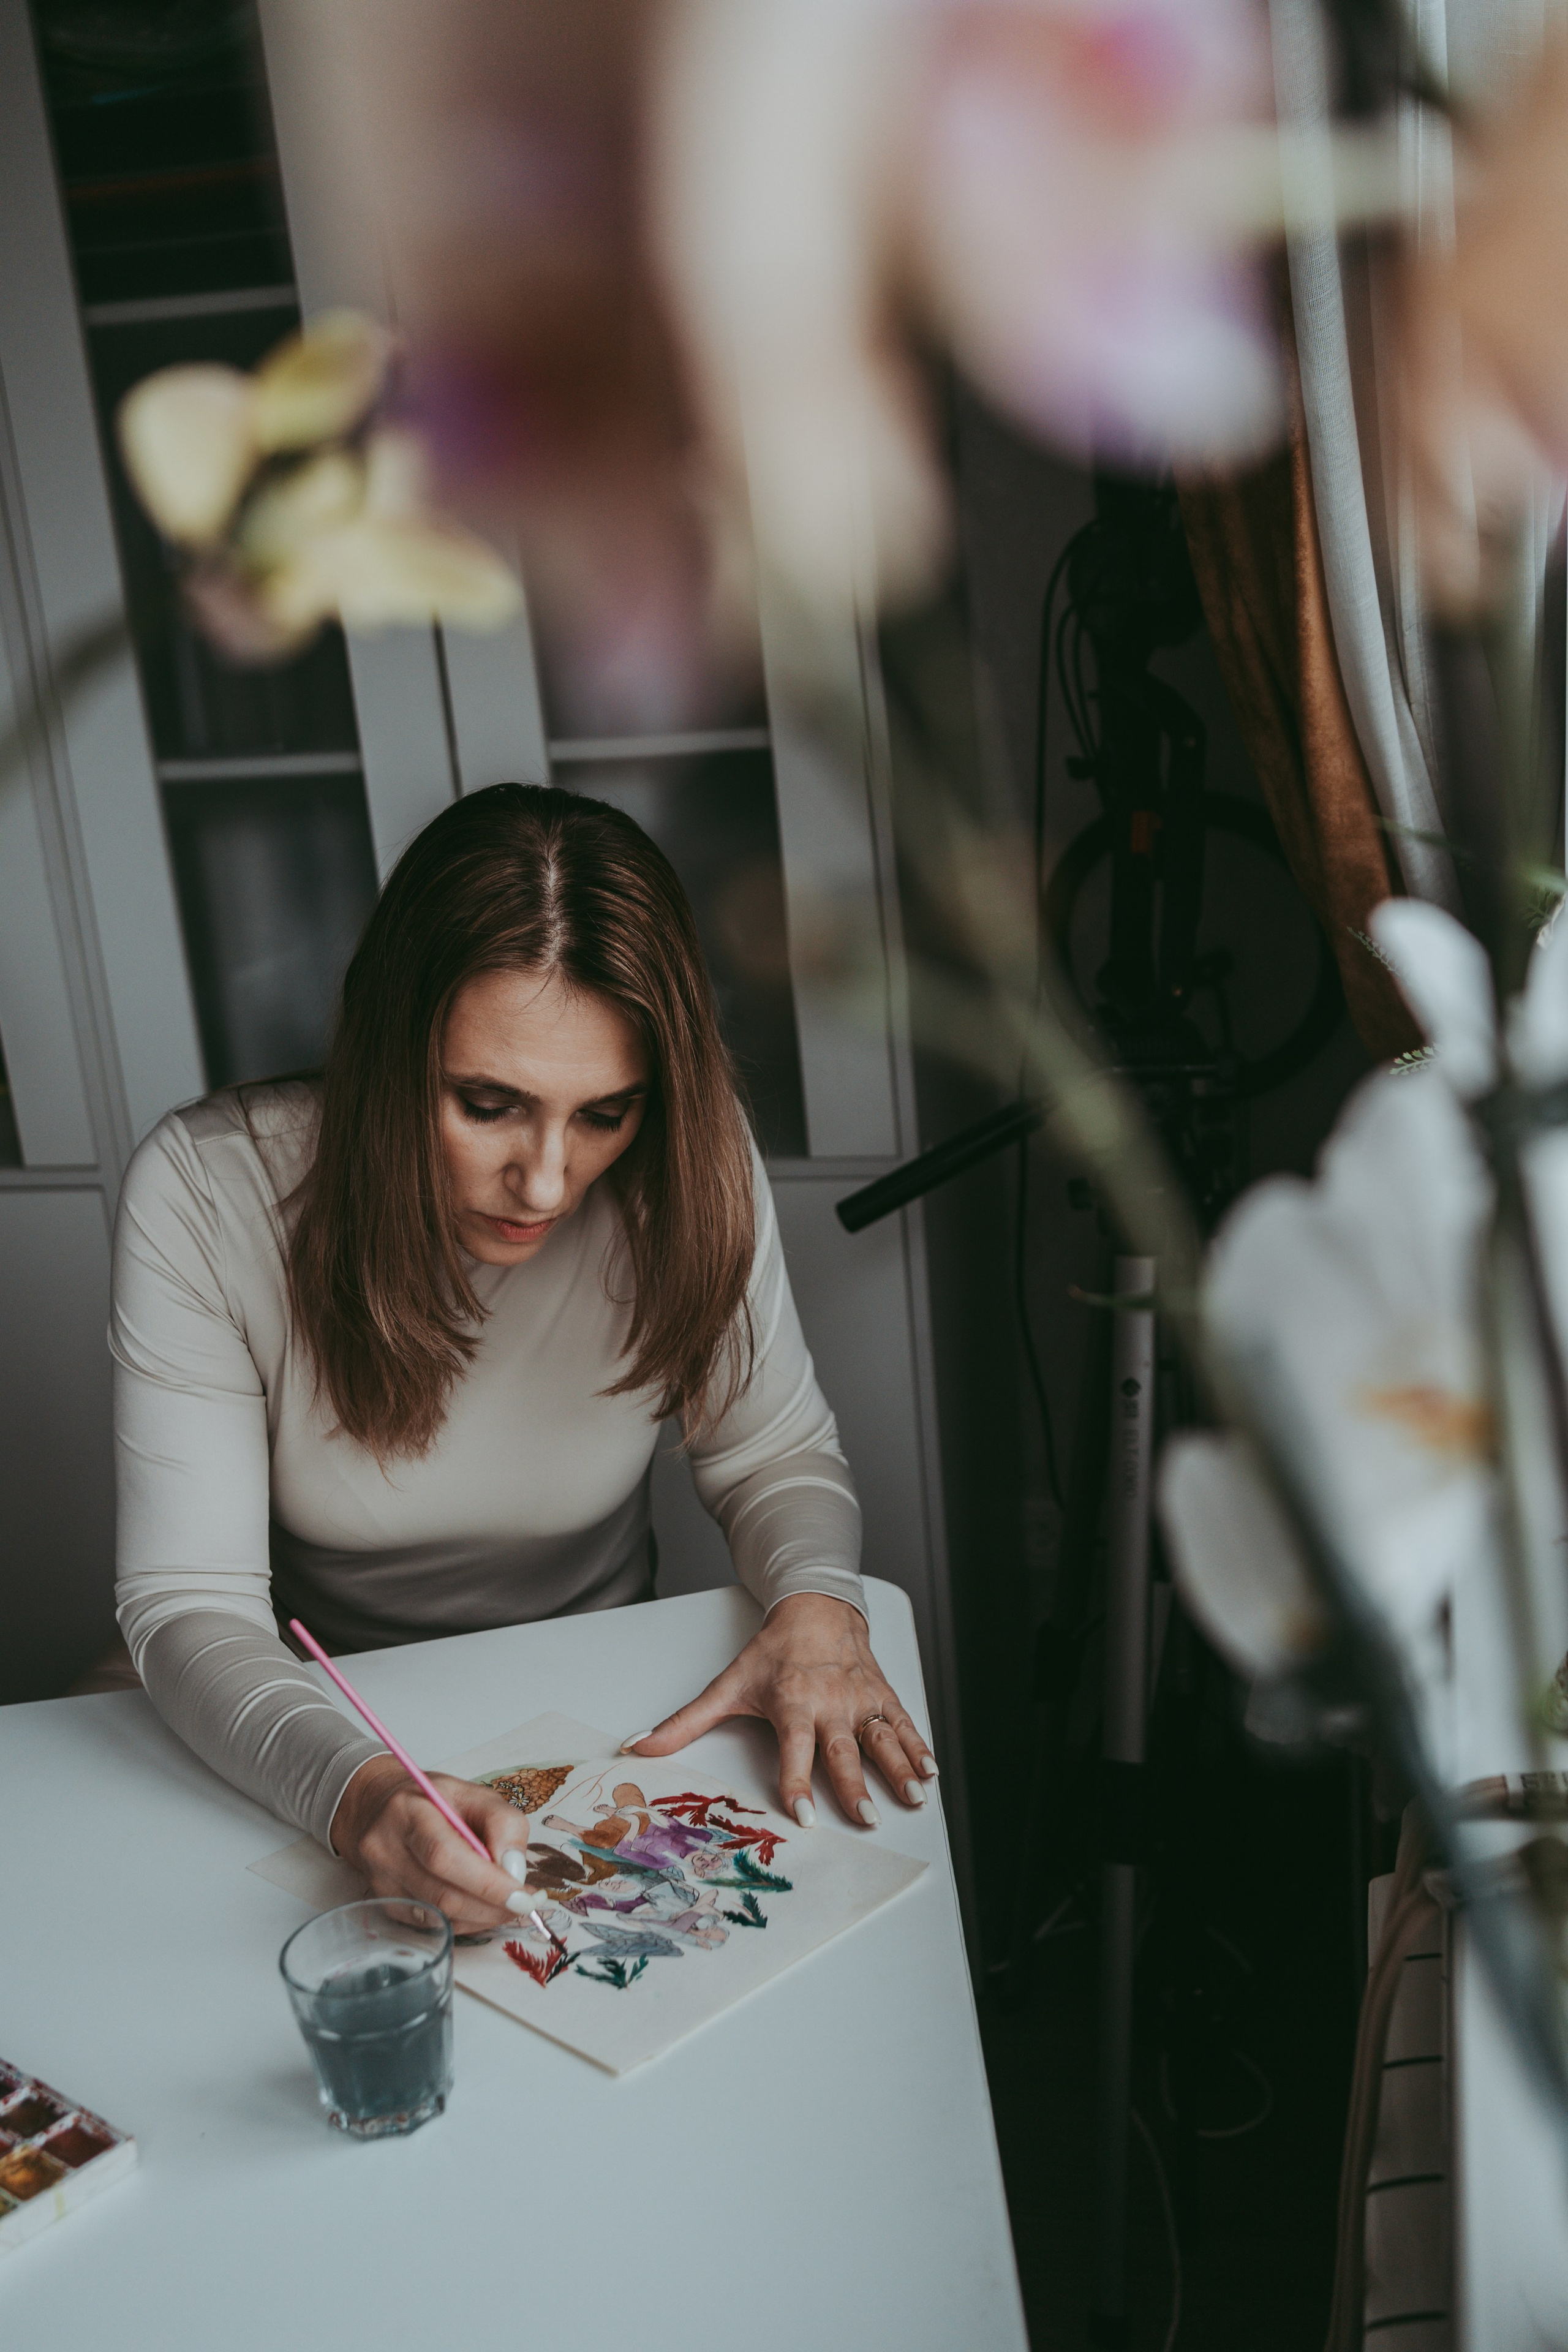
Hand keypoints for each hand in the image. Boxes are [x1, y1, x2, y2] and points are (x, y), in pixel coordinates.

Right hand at [329, 1755, 538, 1931]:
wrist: (377, 1807)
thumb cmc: (435, 1800)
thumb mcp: (475, 1794)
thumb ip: (503, 1824)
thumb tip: (515, 1871)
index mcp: (409, 1812)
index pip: (445, 1856)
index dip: (487, 1883)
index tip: (523, 1897)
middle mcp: (385, 1849)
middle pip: (442, 1895)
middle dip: (491, 1907)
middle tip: (525, 1904)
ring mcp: (380, 1880)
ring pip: (438, 1916)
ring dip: (482, 1917)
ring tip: (507, 1904)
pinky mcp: (383, 1903)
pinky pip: (430, 1925)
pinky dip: (464, 1921)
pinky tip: (479, 1907)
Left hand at [622, 1592, 936, 1828]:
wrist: (814, 1608)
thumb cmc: (771, 1654)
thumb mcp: (727, 1685)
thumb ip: (684, 1722)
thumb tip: (637, 1748)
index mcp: (793, 1704)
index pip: (795, 1749)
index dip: (799, 1783)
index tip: (804, 1815)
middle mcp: (831, 1703)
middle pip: (844, 1750)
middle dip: (856, 1786)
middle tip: (867, 1817)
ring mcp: (860, 1699)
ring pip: (882, 1738)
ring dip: (898, 1769)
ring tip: (913, 1797)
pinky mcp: (881, 1693)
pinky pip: (902, 1722)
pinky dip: (918, 1746)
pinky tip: (930, 1772)